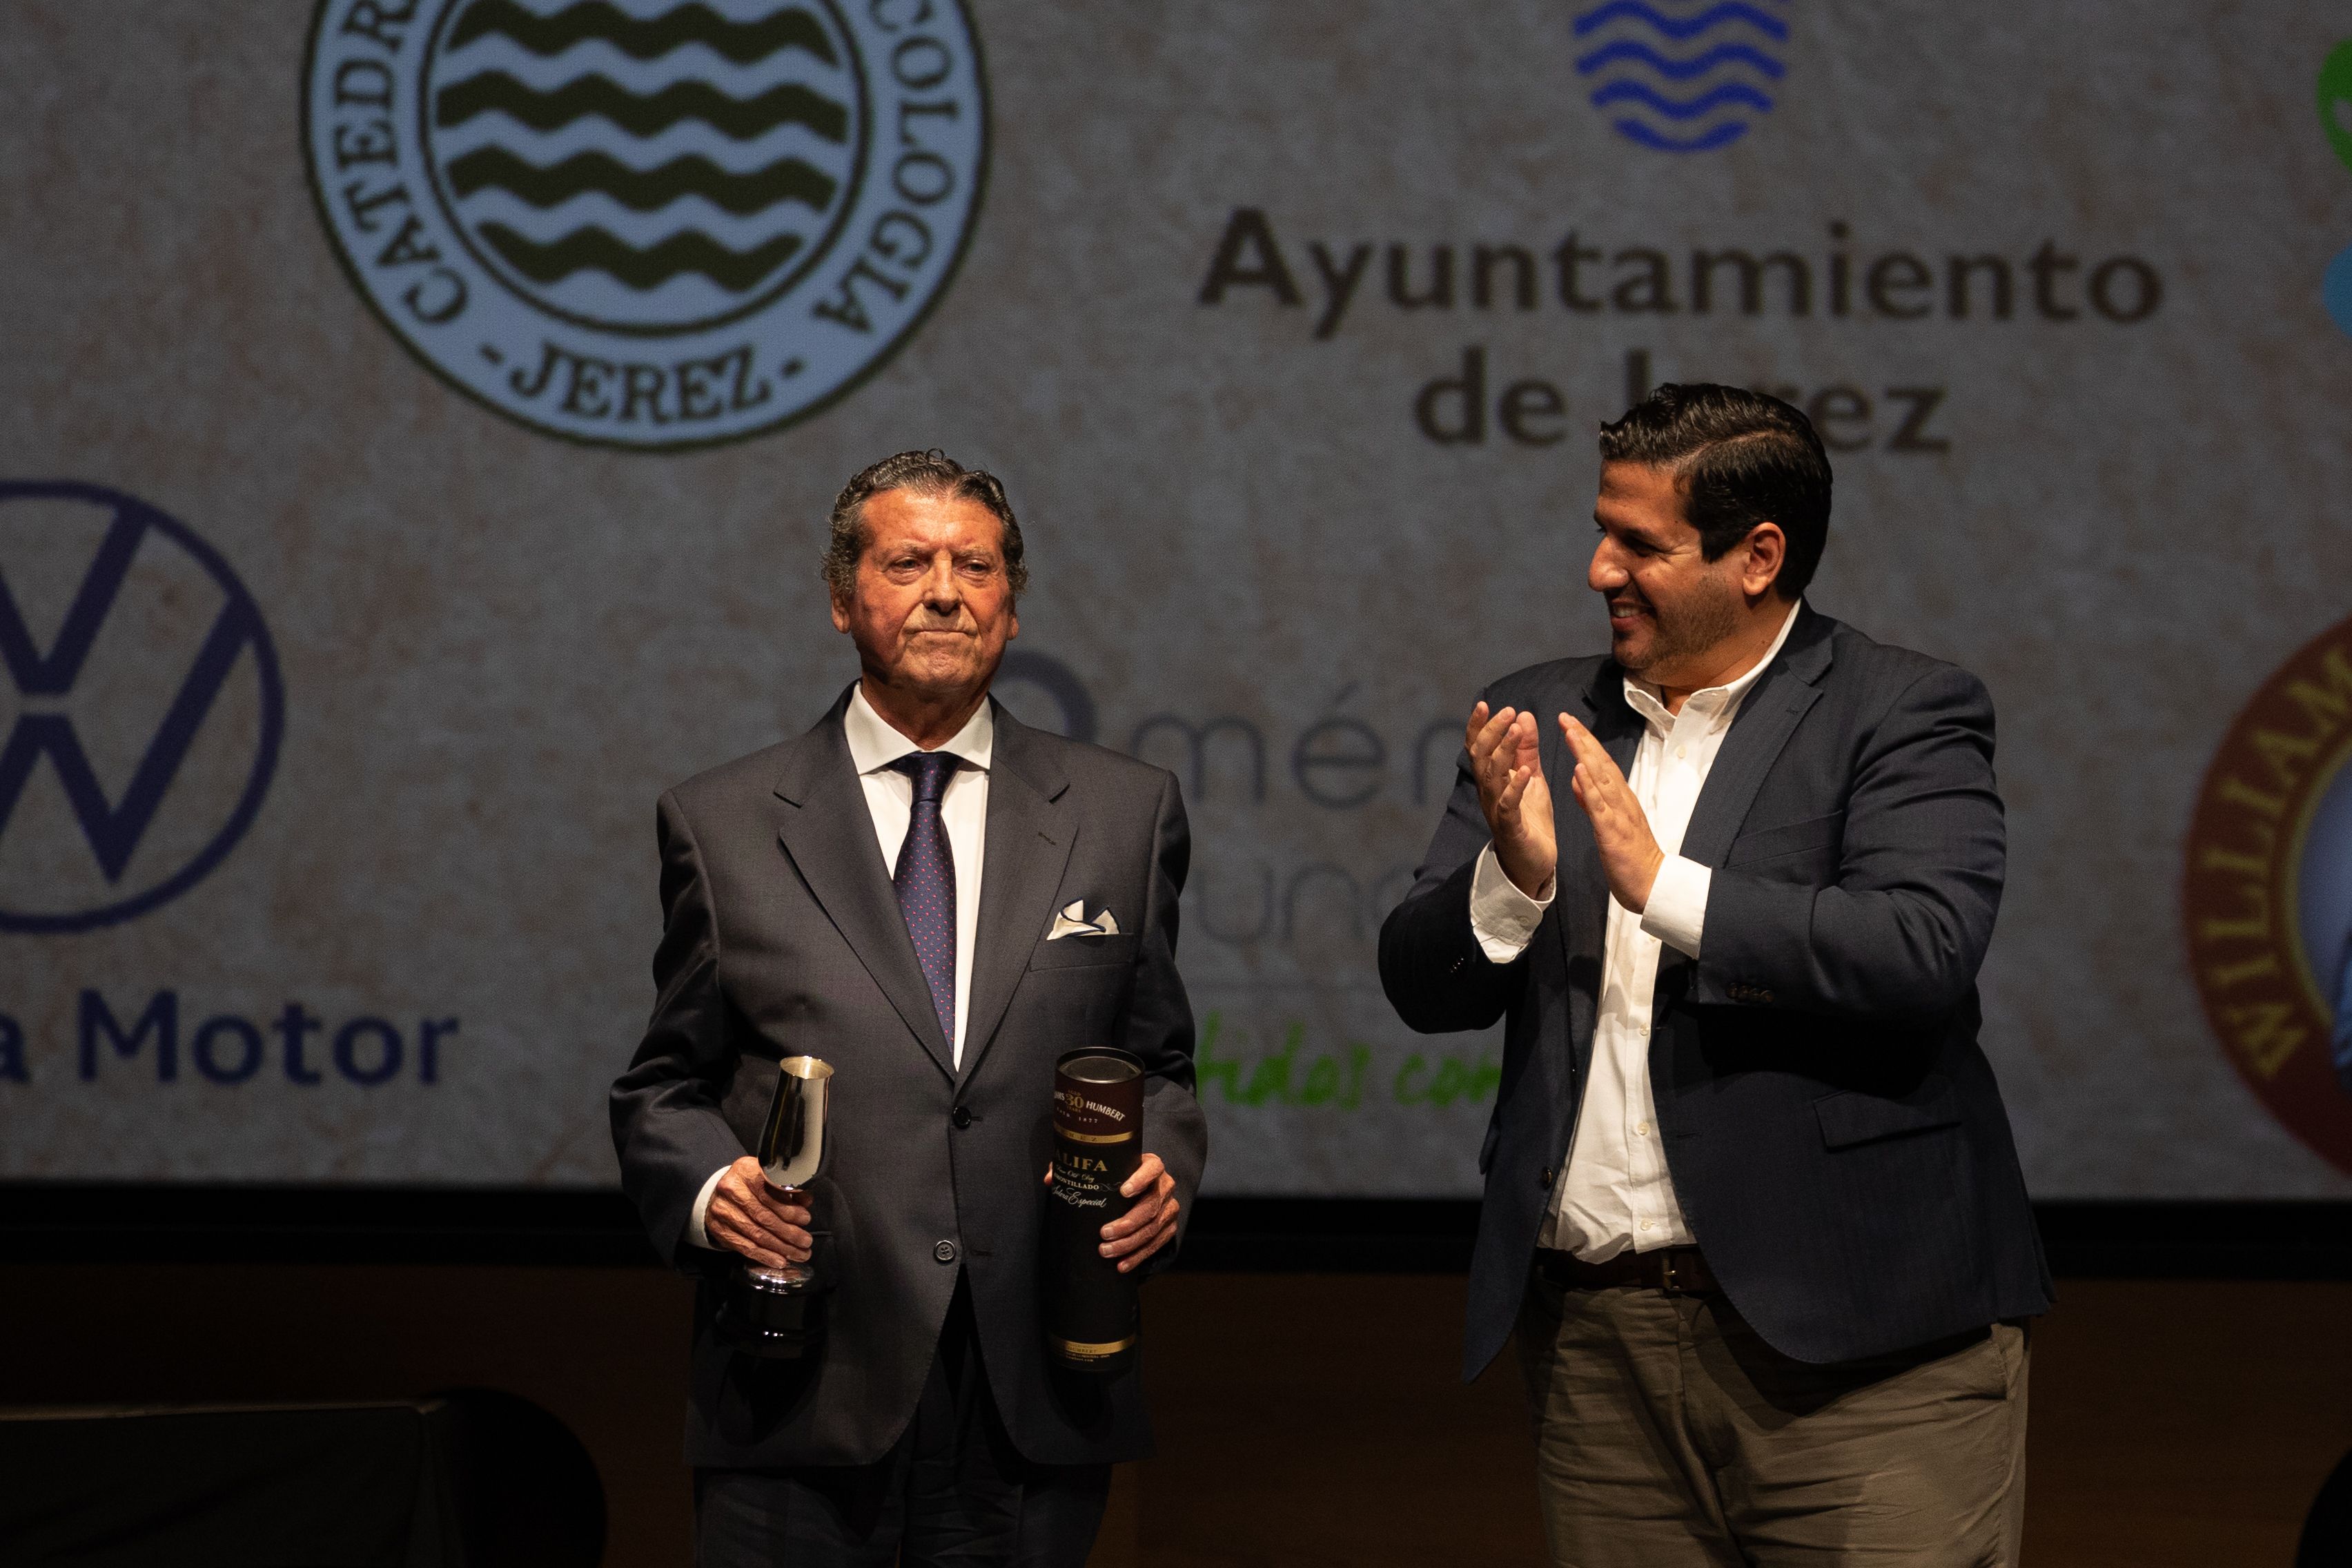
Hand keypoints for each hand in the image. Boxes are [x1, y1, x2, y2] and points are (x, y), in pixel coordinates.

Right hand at [705, 1155, 812, 1269]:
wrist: (717, 1195)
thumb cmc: (750, 1185)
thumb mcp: (766, 1177)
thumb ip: (786, 1188)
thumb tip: (806, 1201)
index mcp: (746, 1171)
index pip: (770, 1192)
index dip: (789, 1208)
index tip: (805, 1219)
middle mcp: (731, 1190)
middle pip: (764, 1216)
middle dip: (789, 1232)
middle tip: (806, 1242)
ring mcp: (723, 1212)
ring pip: (757, 1234)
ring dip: (782, 1247)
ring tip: (800, 1253)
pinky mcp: (720, 1230)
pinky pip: (746, 1247)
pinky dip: (765, 1256)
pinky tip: (780, 1261)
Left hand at [1043, 1151, 1180, 1273]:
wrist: (1139, 1194)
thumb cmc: (1115, 1179)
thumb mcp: (1100, 1171)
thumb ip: (1076, 1170)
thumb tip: (1050, 1179)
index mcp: (1151, 1166)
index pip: (1153, 1168)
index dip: (1141, 1179)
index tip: (1123, 1191)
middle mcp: (1164, 1186)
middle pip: (1151, 1205)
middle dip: (1127, 1223)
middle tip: (1103, 1233)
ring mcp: (1169, 1208)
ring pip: (1153, 1228)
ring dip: (1129, 1243)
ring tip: (1106, 1251)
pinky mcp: (1169, 1228)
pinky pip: (1156, 1245)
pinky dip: (1138, 1257)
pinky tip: (1121, 1265)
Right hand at [1465, 702, 1556, 898]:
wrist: (1533, 863)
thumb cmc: (1529, 818)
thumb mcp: (1532, 777)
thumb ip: (1527, 749)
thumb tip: (1524, 715)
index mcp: (1492, 779)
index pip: (1478, 747)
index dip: (1479, 726)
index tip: (1485, 704)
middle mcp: (1489, 791)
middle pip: (1481, 756)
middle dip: (1492, 732)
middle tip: (1508, 712)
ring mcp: (1497, 809)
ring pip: (1492, 776)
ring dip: (1504, 751)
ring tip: (1517, 730)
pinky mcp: (1511, 827)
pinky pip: (1509, 805)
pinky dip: (1516, 787)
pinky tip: (1527, 771)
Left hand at [1559, 715, 1663, 911]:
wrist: (1653, 886)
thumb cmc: (1631, 858)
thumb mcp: (1609, 825)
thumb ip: (1592, 801)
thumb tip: (1578, 778)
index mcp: (1620, 799)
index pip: (1601, 765)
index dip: (1585, 743)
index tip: (1570, 723)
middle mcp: (1622, 801)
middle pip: (1602, 764)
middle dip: (1584, 739)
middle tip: (1566, 717)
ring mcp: (1619, 815)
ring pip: (1602, 778)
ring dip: (1585, 754)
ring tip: (1571, 732)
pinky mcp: (1614, 832)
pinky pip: (1600, 807)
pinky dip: (1589, 787)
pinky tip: (1578, 771)